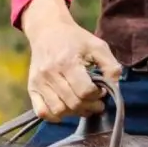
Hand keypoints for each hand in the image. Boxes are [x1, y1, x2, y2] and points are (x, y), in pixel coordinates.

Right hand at [20, 0, 121, 120]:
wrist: (48, 30)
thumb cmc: (76, 39)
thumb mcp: (98, 46)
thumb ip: (111, 66)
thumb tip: (115, 88)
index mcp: (67, 62)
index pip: (85, 91)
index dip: (97, 95)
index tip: (100, 90)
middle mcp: (50, 73)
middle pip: (73, 103)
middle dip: (90, 106)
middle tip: (96, 101)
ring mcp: (39, 82)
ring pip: (59, 110)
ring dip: (74, 112)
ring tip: (82, 103)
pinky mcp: (32, 87)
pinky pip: (42, 112)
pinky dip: (54, 116)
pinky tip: (65, 107)